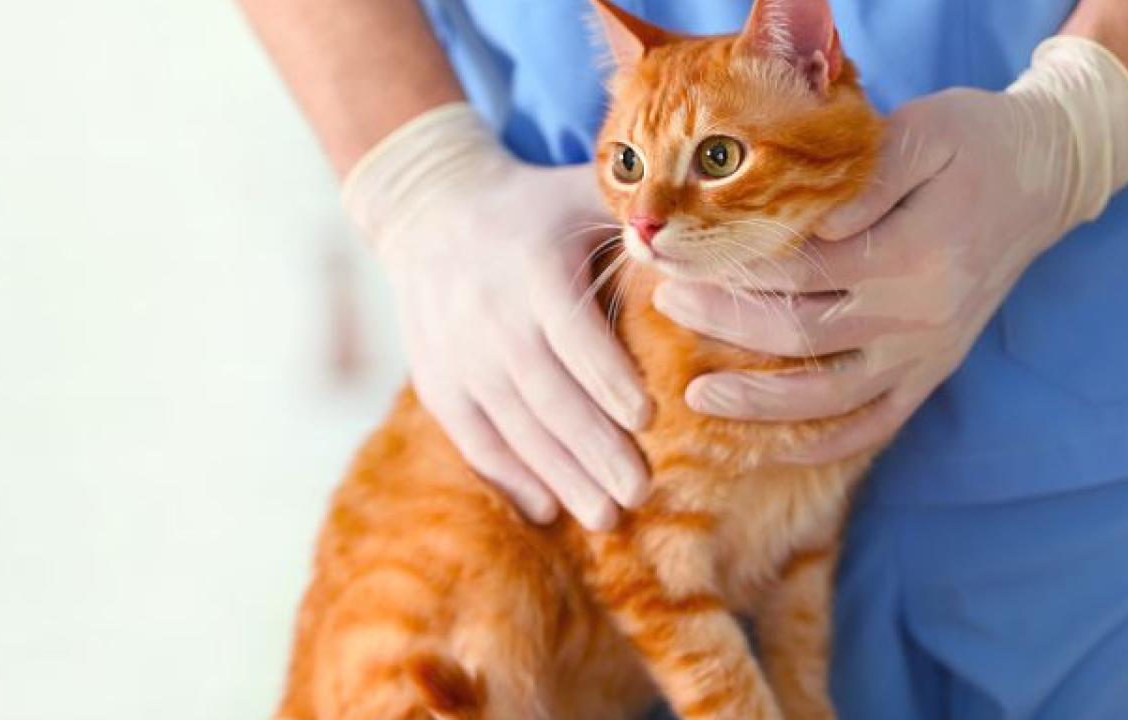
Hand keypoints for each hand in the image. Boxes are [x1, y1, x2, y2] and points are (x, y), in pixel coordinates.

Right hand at [345, 105, 650, 528]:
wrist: (429, 213)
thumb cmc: (538, 207)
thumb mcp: (581, 193)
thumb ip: (639, 216)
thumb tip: (698, 242)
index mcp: (534, 268)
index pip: (572, 331)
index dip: (607, 376)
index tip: (647, 418)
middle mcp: (490, 317)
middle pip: (546, 394)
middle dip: (594, 448)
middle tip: (641, 492)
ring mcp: (458, 356)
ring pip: (513, 427)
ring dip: (560, 476)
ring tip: (607, 518)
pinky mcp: (437, 384)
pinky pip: (473, 440)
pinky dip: (509, 479)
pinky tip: (547, 510)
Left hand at [653, 37, 1127, 462]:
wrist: (1046, 176)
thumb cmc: (975, 142)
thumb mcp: (924, 132)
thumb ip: (866, 179)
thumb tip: (807, 223)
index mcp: (914, 251)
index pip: (800, 271)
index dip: (733, 269)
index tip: (683, 255)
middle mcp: (920, 314)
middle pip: (800, 334)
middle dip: (724, 323)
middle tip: (666, 302)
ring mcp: (927, 351)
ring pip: (829, 397)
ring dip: (759, 401)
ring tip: (696, 393)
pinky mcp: (933, 371)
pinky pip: (874, 425)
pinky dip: (823, 443)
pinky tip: (771, 446)